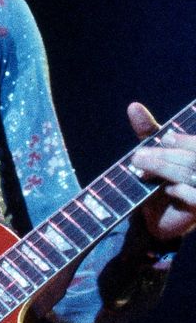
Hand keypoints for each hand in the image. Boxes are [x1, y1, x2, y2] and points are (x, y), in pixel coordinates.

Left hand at [128, 103, 195, 244]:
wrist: (156, 216)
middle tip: (138, 155)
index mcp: (194, 153)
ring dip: (165, 168)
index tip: (166, 138)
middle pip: (193, 157)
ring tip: (140, 167)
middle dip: (166, 154)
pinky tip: (168, 188)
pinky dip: (182, 190)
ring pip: (191, 173)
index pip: (195, 144)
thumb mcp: (153, 153)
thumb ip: (148, 131)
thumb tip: (133, 106)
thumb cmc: (158, 179)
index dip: (185, 140)